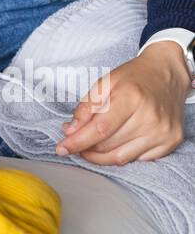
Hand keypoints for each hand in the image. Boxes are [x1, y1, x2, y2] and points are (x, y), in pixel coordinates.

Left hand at [56, 41, 189, 164]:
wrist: (168, 73)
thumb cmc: (134, 77)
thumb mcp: (105, 83)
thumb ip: (86, 107)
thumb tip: (70, 131)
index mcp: (132, 97)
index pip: (100, 129)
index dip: (78, 142)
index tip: (62, 148)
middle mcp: (150, 117)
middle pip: (108, 146)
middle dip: (86, 147)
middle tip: (77, 140)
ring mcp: (163, 132)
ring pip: (121, 158)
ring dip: (101, 156)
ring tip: (92, 145)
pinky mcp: (171, 142)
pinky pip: (138, 159)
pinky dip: (122, 154)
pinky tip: (118, 142)